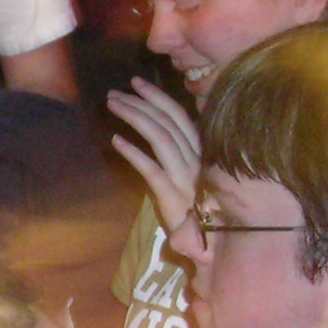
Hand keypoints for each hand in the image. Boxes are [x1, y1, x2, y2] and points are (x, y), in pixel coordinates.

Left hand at [107, 77, 203, 228]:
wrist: (214, 244)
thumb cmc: (203, 210)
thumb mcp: (196, 177)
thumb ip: (184, 155)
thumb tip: (163, 131)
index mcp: (204, 153)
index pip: (180, 117)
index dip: (158, 97)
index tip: (137, 83)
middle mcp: (198, 160)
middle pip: (168, 122)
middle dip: (140, 102)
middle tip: (115, 92)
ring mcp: (186, 178)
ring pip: (160, 138)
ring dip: (135, 117)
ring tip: (113, 106)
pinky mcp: (173, 197)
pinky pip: (152, 169)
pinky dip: (133, 152)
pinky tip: (116, 141)